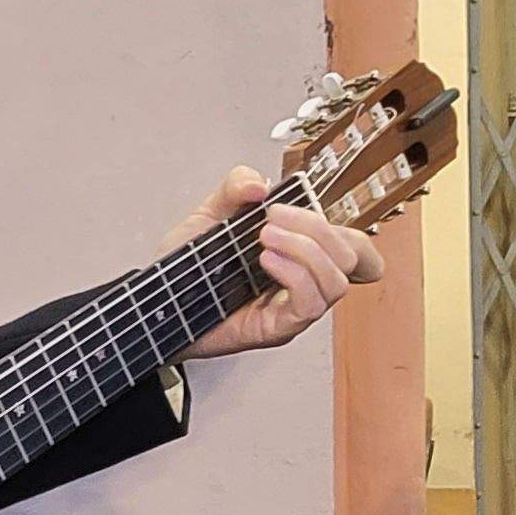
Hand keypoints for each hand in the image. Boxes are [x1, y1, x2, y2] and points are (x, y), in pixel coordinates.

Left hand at [172, 167, 384, 360]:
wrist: (158, 301)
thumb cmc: (187, 267)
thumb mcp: (210, 214)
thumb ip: (235, 188)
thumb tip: (259, 185)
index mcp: (301, 256)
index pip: (357, 251)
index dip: (351, 234)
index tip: (306, 209)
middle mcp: (304, 284)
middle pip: (349, 258)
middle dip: (317, 228)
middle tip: (273, 218)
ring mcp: (293, 309)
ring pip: (335, 283)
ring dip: (305, 250)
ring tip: (264, 238)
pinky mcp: (277, 329)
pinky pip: (308, 305)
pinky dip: (293, 275)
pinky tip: (266, 260)